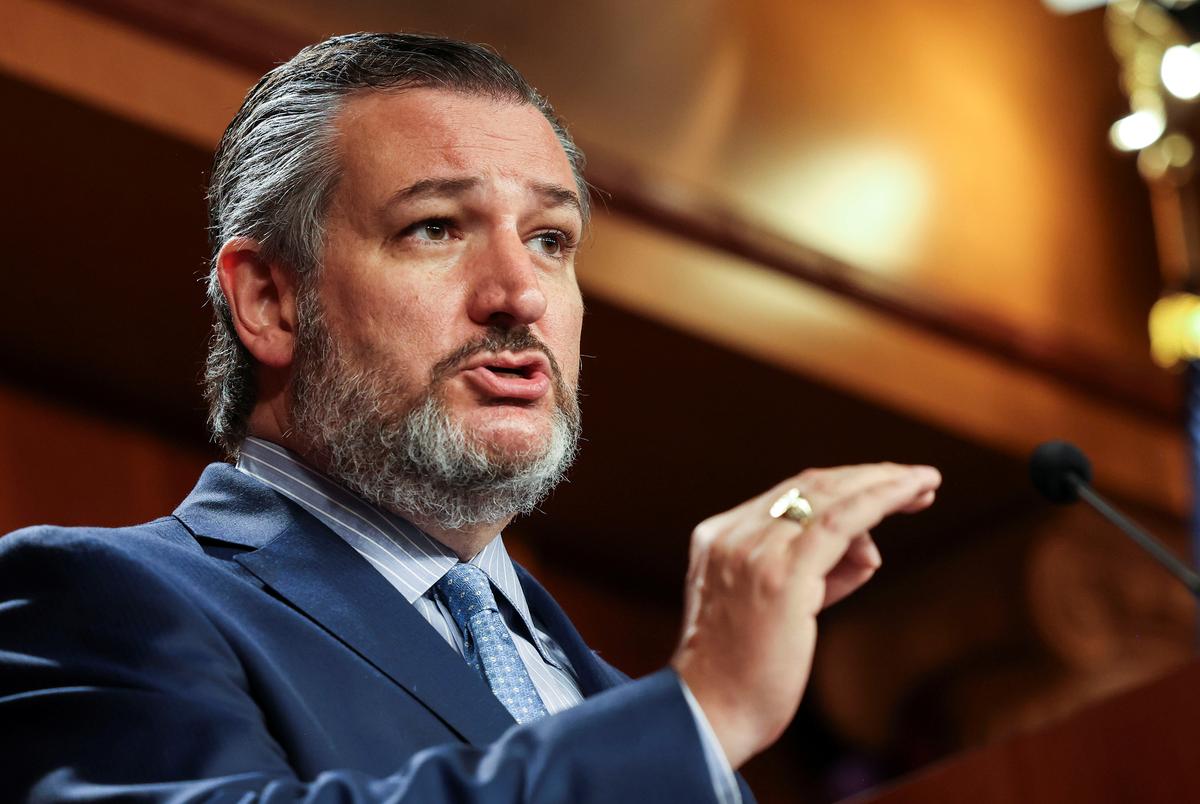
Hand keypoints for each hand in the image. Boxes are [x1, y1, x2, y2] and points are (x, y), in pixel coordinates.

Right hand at [670, 463, 940, 767]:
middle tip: (921, 481)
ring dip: (884, 484)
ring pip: (830, 496)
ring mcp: (753, 551)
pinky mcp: (782, 575)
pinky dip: (882, 498)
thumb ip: (815, 575)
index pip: (788, 495)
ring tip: (925, 488)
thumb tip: (867, 550)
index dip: (843, 485)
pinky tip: (911, 491)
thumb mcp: (776, 610)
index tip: (887, 487)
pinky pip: (842, 520)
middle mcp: (732, 534)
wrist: (709, 714)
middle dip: (869, 477)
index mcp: (718, 537)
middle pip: (810, 485)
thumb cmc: (742, 676)